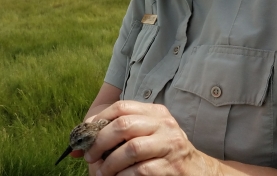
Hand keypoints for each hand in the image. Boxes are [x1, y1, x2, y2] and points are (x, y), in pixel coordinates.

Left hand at [84, 100, 213, 175]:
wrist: (198, 172)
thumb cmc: (164, 154)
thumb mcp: (146, 137)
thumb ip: (118, 137)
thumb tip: (77, 148)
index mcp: (155, 112)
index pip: (122, 107)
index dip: (99, 120)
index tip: (85, 137)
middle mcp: (164, 124)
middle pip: (124, 125)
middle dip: (100, 142)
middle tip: (90, 158)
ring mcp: (170, 144)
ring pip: (132, 149)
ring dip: (110, 164)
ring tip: (102, 173)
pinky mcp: (173, 166)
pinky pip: (142, 170)